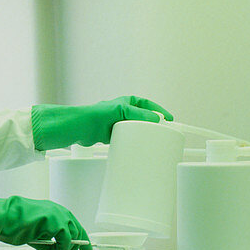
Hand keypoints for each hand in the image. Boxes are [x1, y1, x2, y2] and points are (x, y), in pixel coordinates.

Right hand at [0, 196, 93, 249]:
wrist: (2, 218)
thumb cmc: (12, 224)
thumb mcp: (34, 234)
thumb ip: (47, 240)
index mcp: (53, 211)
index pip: (73, 224)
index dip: (82, 238)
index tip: (86, 249)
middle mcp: (58, 211)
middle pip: (77, 230)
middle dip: (75, 248)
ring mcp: (57, 215)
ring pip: (73, 236)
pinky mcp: (54, 221)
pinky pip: (65, 240)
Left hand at [31, 95, 172, 150]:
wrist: (80, 128)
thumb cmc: (96, 115)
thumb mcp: (121, 111)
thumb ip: (138, 114)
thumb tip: (156, 120)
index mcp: (127, 102)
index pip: (148, 105)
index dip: (160, 112)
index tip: (170, 120)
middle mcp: (123, 111)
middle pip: (144, 118)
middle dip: (153, 125)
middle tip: (164, 133)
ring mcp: (118, 124)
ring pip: (136, 129)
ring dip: (144, 135)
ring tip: (154, 142)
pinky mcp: (112, 135)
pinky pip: (128, 138)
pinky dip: (134, 142)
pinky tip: (138, 147)